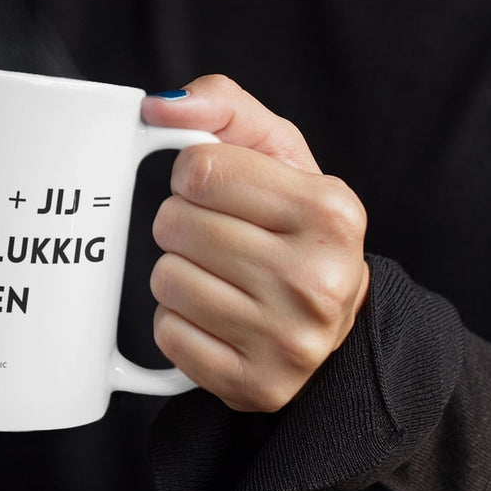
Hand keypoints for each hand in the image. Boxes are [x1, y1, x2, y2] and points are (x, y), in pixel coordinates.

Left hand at [143, 75, 369, 412]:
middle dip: (182, 222)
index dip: (193, 175)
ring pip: (165, 279)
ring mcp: (290, 341)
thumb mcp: (276, 151)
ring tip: (220, 275)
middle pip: (176, 224)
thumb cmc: (292, 223)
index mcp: (332, 210)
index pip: (199, 169)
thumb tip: (158, 107)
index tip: (217, 190)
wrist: (329, 320)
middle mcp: (320, 279)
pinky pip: (168, 334)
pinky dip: (179, 321)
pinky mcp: (256, 386)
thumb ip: (221, 105)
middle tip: (218, 236)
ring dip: (178, 270)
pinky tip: (217, 316)